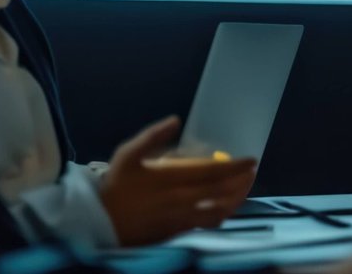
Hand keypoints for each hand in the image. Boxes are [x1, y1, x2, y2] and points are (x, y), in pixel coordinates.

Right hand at [97, 116, 257, 245]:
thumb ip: (152, 136)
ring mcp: (181, 217)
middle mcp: (181, 198)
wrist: (100, 222)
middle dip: (242, 181)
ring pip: (219, 210)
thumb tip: (175, 120)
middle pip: (222, 191)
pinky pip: (207, 224)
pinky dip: (222, 215)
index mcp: (172, 178)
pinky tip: (226, 208)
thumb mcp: (127, 155)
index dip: (236, 166)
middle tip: (252, 172)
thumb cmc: (116, 186)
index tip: (251, 160)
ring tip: (244, 188)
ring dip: (237, 198)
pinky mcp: (178, 231)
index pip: (213, 171)